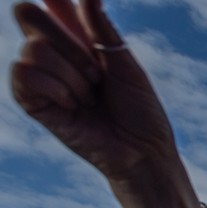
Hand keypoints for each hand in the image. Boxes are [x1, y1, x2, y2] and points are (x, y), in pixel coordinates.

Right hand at [11, 0, 184, 184]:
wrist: (142, 152)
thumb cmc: (140, 111)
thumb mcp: (125, 64)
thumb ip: (101, 28)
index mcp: (76, 36)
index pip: (49, 1)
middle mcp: (52, 51)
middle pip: (26, 13)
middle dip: (67, 41)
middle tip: (95, 72)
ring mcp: (39, 75)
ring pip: (32, 48)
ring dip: (71, 75)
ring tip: (90, 97)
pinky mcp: (30, 100)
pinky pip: (23, 73)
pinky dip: (56, 88)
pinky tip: (73, 105)